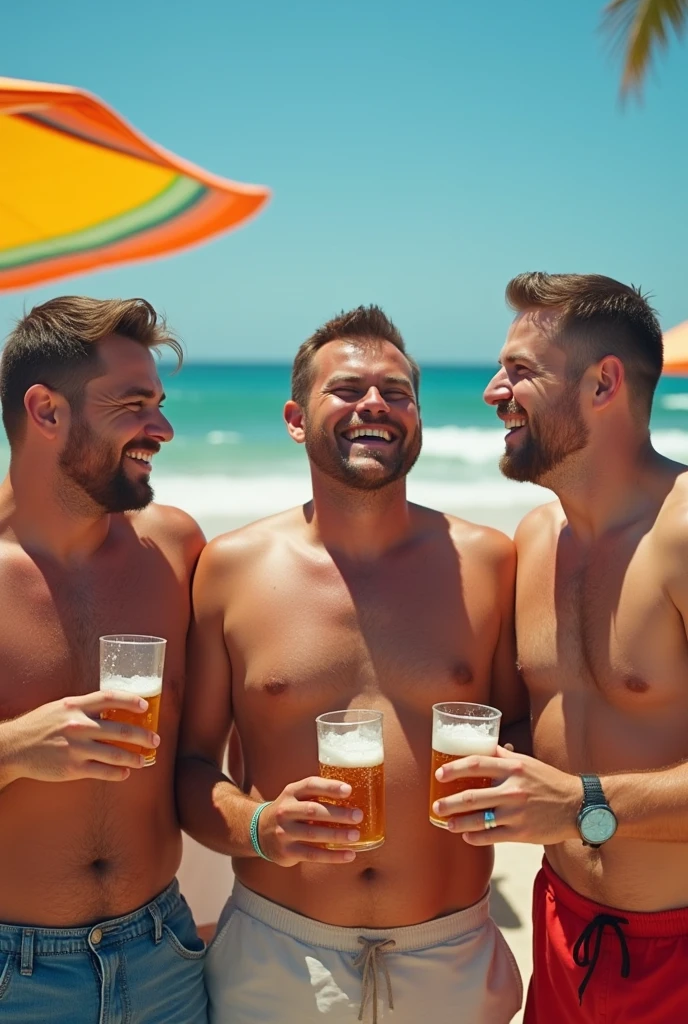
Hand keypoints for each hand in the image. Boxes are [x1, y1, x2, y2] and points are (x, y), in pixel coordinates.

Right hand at [1, 690, 159, 784]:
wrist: (14, 747)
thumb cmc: (40, 725)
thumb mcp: (61, 707)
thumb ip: (84, 708)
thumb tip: (112, 710)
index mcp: (75, 705)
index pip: (110, 698)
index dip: (131, 700)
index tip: (145, 705)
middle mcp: (78, 725)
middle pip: (120, 729)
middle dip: (143, 735)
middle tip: (155, 739)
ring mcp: (76, 748)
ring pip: (115, 753)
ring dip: (134, 757)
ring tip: (143, 760)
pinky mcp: (72, 768)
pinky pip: (102, 771)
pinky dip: (118, 773)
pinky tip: (125, 773)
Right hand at [259, 776, 362, 866]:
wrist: (258, 831)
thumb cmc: (289, 811)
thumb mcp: (296, 797)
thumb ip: (317, 795)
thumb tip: (354, 796)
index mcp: (291, 792)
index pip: (311, 785)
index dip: (330, 787)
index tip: (348, 790)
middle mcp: (285, 810)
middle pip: (314, 811)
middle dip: (338, 814)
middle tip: (358, 815)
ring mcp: (284, 832)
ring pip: (313, 834)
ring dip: (337, 835)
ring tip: (356, 835)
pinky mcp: (287, 851)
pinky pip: (313, 854)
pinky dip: (333, 856)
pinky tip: (349, 855)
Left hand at [431, 746, 580, 844]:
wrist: (577, 806)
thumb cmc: (549, 781)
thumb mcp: (526, 762)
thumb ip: (503, 755)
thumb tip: (483, 744)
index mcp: (512, 768)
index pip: (475, 764)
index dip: (453, 769)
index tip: (439, 775)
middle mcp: (512, 789)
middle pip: (471, 796)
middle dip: (448, 803)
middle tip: (436, 806)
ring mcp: (516, 813)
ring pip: (478, 819)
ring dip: (458, 823)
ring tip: (447, 823)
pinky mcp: (521, 833)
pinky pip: (490, 836)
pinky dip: (475, 837)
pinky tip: (467, 836)